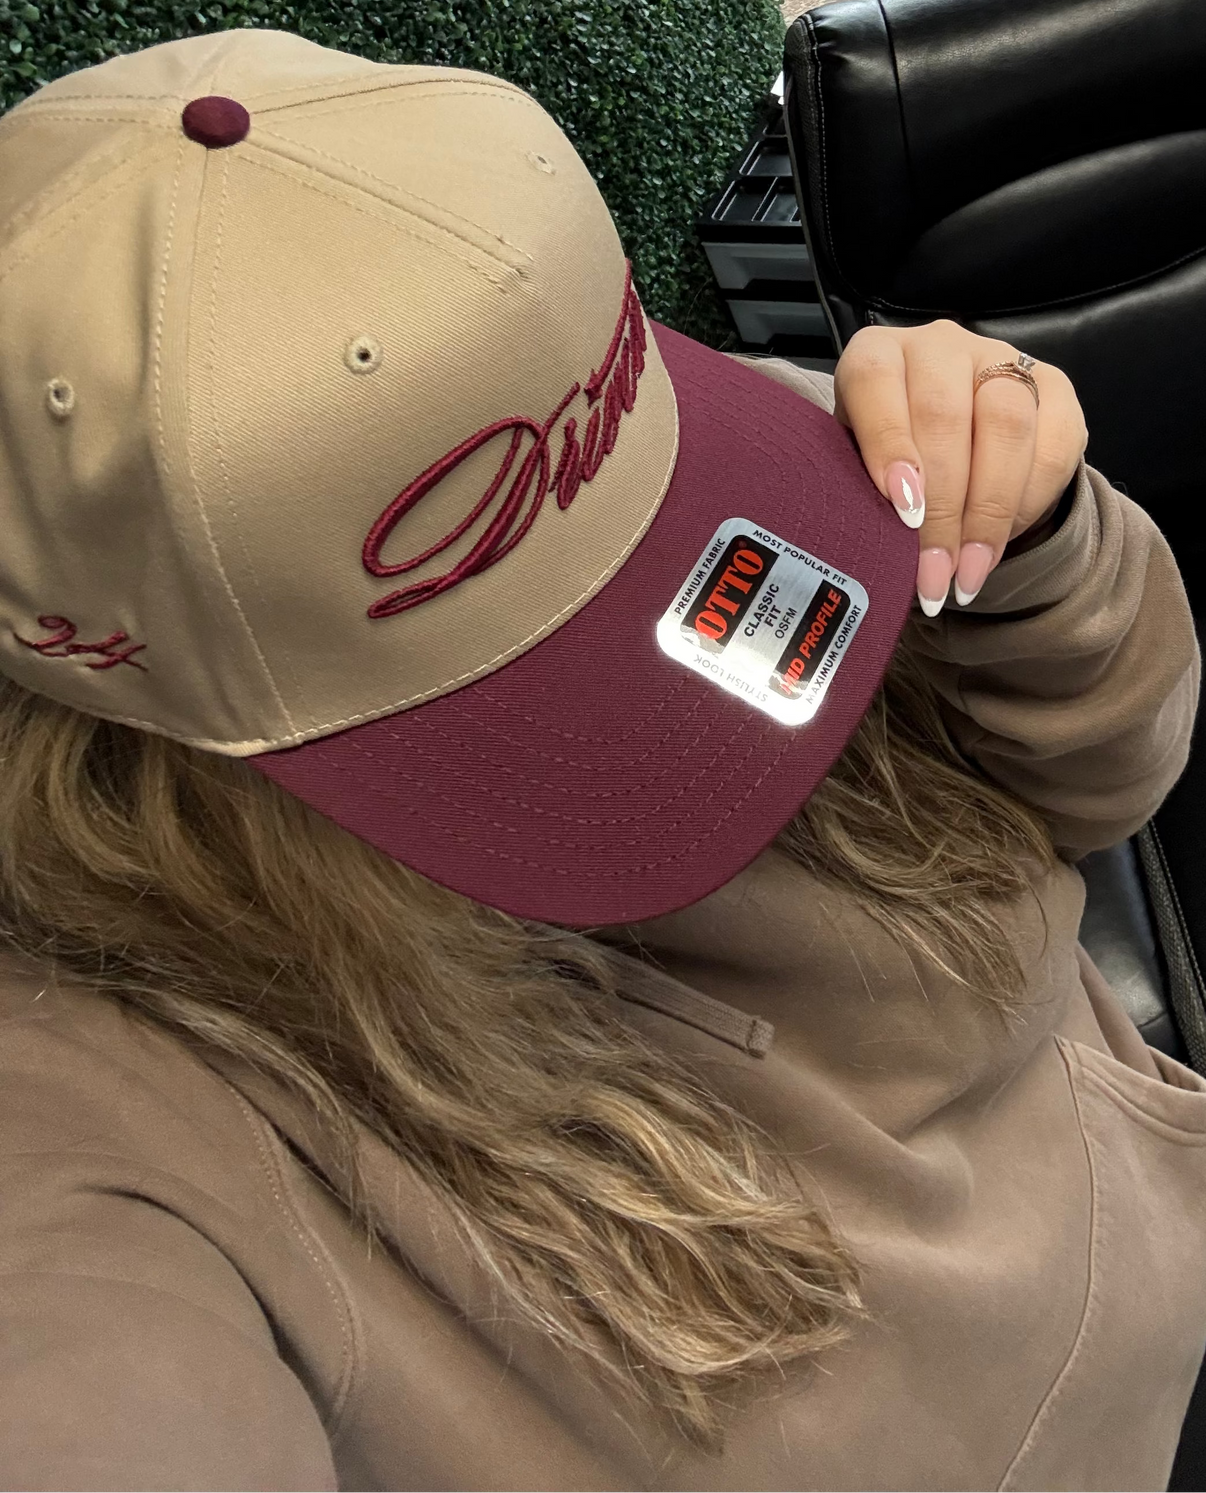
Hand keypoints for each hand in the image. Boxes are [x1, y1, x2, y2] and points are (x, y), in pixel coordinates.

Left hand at [832, 320, 1088, 613]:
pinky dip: (1028, 503)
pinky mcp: (1052, 385)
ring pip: (1006, 425)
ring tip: (969, 574)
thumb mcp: (856, 473)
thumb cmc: (884, 467)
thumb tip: (876, 553)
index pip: (877, 382)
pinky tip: (1000, 545)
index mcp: (877, 355)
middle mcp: (937, 346)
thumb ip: (861, 492)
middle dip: (942, 509)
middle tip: (934, 573)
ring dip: (988, 513)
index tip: (902, 510)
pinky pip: (1054, 442)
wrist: (947, 450)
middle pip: (946, 416)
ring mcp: (998, 359)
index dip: (889, 446)